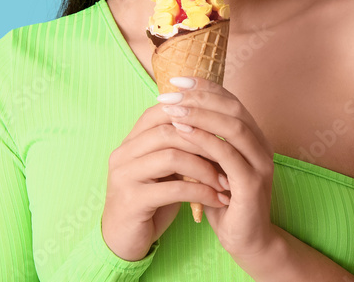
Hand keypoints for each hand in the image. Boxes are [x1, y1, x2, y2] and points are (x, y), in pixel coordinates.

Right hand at [102, 100, 229, 260]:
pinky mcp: (131, 201)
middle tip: (231, 154)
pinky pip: (173, 189)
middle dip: (204, 142)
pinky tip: (218, 199)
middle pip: (168, 131)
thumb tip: (216, 127)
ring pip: (171, 157)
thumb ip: (179, 148)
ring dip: (205, 167)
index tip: (222, 126)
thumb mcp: (165, 171)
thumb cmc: (151, 202)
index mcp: (130, 141)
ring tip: (226, 180)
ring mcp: (124, 176)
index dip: (192, 114)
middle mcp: (123, 153)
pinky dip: (201, 192)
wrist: (123, 241)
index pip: (160, 111)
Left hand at [159, 76, 278, 259]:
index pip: (230, 101)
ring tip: (172, 109)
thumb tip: (173, 112)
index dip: (205, 87)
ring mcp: (260, 164)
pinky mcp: (252, 185)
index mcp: (253, 137)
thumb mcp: (211, 165)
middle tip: (170, 93)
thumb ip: (201, 141)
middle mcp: (261, 146)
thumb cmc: (224, 201)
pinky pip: (228, 156)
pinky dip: (205, 141)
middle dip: (199, 96)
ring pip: (233, 127)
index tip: (176, 80)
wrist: (247, 241)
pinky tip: (182, 134)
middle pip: (233, 108)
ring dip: (200, 115)